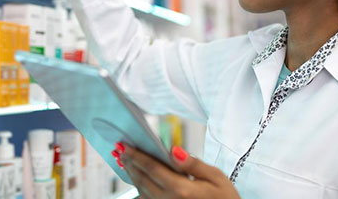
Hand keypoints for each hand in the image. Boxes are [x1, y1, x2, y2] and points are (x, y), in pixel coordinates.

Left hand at [112, 143, 239, 198]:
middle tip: (121, 150)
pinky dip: (140, 189)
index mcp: (181, 189)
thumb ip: (192, 163)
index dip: (136, 155)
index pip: (152, 168)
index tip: (124, 146)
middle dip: (130, 164)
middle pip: (142, 180)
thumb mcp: (216, 177)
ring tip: (127, 162)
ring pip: (141, 191)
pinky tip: (139, 180)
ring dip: (133, 176)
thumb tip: (173, 150)